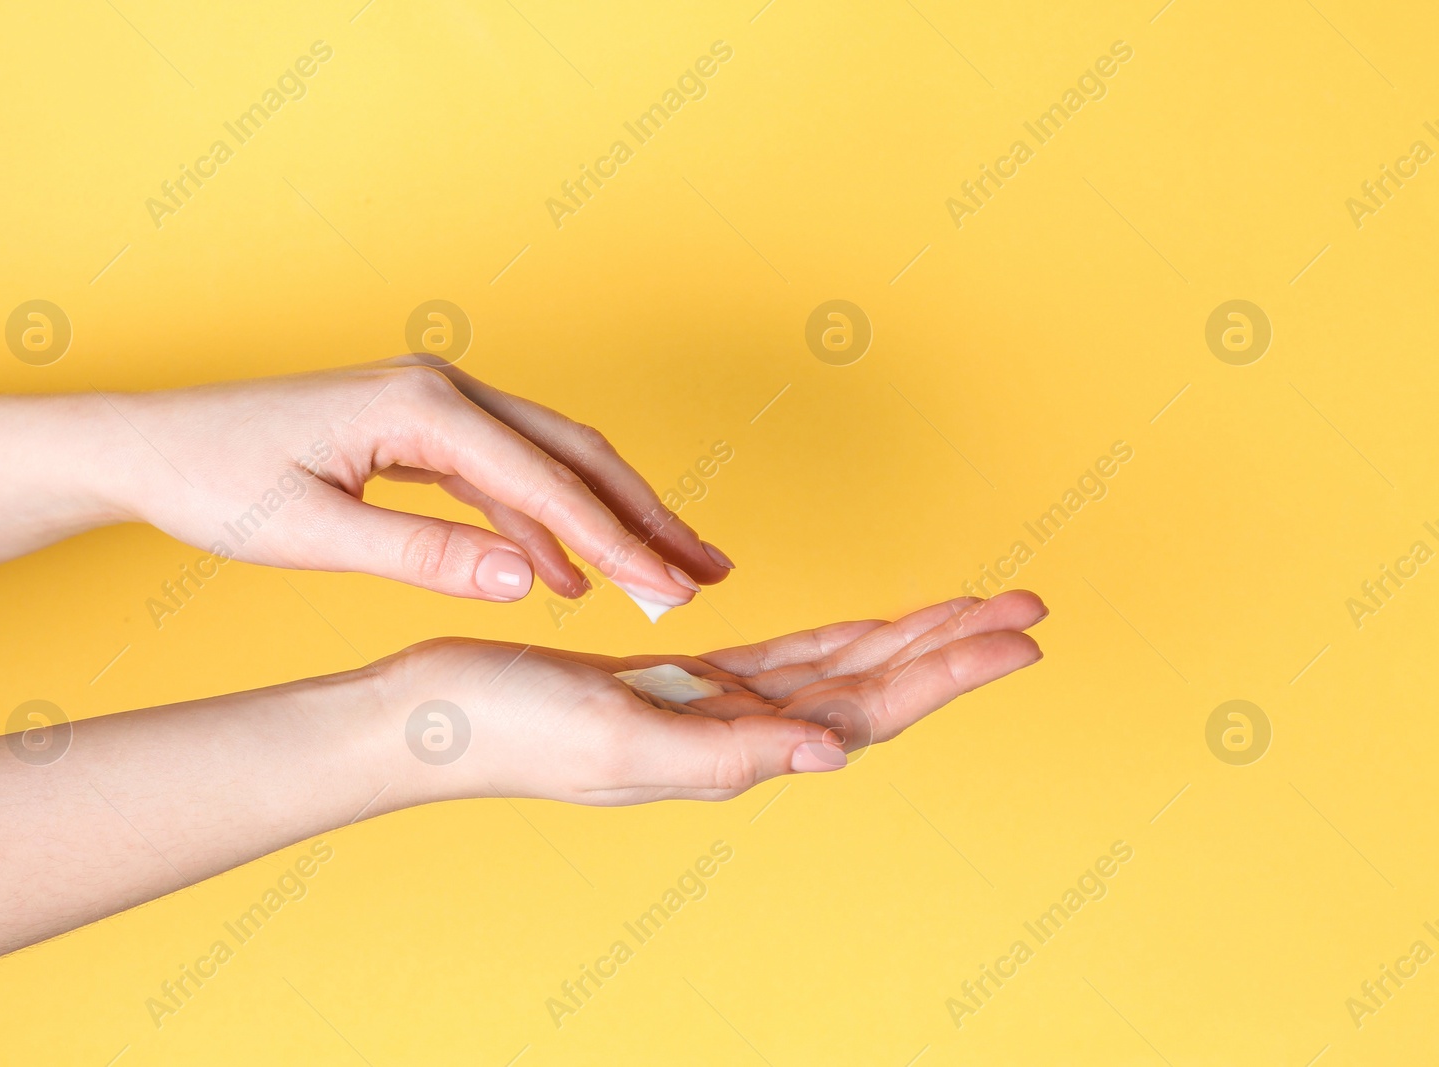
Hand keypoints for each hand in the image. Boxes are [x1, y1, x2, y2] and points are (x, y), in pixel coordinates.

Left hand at [105, 355, 725, 604]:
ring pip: (550, 460)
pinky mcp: (423, 429)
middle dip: (645, 515)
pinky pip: (506, 476)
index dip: (616, 540)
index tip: (673, 588)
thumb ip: (426, 556)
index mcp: (422, 407)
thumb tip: (533, 581)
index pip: (546, 479)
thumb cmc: (216, 483)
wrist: (151, 446)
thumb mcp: (314, 533)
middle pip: (574, 452)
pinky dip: (545, 523)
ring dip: (608, 518)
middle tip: (710, 570)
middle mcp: (443, 390)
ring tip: (667, 574)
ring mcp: (437, 404)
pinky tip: (568, 576)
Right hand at [370, 590, 1045, 804]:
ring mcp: (709, 709)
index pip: (868, 711)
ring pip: (834, 670)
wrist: (426, 717)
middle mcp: (735, 735)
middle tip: (1027, 608)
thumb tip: (829, 757)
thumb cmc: (505, 727)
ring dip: (903, 639)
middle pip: (871, 689)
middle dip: (948, 648)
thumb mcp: (614, 735)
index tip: (1019, 636)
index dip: (945, 672)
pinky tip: (863, 628)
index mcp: (730, 751)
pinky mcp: (676, 680)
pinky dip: (832, 639)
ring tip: (970, 609)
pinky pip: (780, 658)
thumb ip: (724, 751)